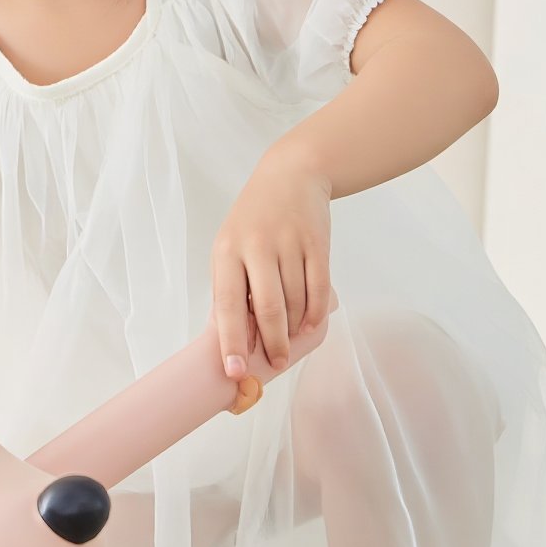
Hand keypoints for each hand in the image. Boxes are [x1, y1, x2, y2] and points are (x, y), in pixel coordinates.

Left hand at [211, 148, 332, 381]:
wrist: (290, 175)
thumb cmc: (253, 220)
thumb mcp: (230, 246)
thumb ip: (231, 286)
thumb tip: (234, 337)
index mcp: (227, 251)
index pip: (226, 304)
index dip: (231, 341)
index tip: (235, 370)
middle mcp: (257, 247)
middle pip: (267, 308)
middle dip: (272, 343)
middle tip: (275, 363)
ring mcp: (289, 243)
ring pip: (295, 301)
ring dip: (294, 328)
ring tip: (292, 340)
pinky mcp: (317, 243)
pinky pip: (319, 288)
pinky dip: (315, 312)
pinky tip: (310, 323)